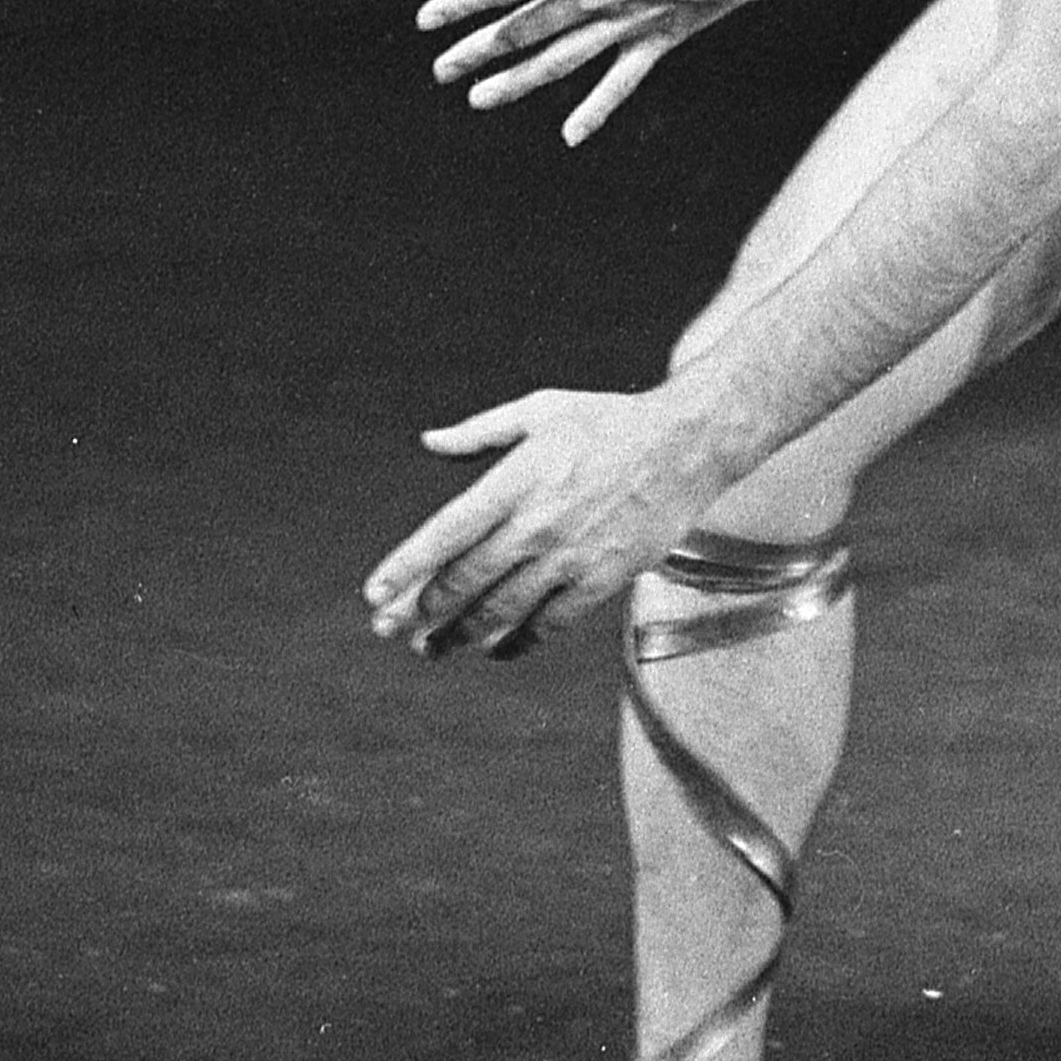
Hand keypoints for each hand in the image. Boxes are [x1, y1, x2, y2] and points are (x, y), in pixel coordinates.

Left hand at [362, 381, 718, 653]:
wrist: (686, 444)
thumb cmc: (610, 421)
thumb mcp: (540, 411)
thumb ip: (479, 431)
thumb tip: (428, 441)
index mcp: (516, 480)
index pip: (446, 533)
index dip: (406, 568)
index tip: (374, 593)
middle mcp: (537, 523)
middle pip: (465, 581)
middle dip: (420, 612)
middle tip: (389, 629)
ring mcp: (570, 556)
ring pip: (501, 610)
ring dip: (458, 636)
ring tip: (431, 649)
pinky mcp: (602, 578)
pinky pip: (549, 625)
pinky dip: (517, 643)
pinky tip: (496, 650)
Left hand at [417, 0, 808, 137]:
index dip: (466, 0)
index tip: (429, 18)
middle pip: (525, 28)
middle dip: (478, 50)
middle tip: (441, 69)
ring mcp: (623, 24)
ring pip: (558, 61)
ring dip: (516, 82)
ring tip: (479, 99)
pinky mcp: (654, 42)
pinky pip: (619, 83)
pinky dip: (594, 110)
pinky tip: (570, 136)